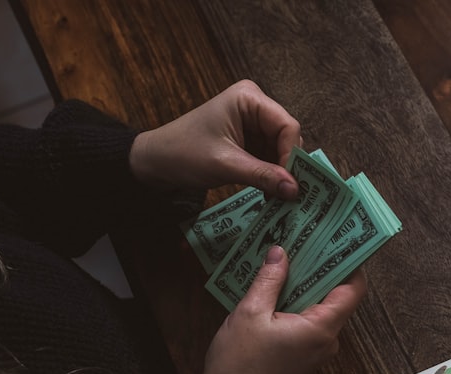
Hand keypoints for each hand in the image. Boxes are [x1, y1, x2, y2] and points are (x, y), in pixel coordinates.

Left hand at [129, 80, 300, 198]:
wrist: (155, 162)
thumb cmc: (183, 153)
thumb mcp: (225, 165)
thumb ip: (262, 175)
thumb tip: (295, 190)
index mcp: (248, 98)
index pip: (287, 125)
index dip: (291, 155)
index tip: (290, 184)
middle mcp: (254, 106)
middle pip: (287, 137)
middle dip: (287, 166)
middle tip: (287, 194)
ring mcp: (252, 123)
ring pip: (281, 150)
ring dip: (280, 174)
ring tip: (278, 197)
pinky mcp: (249, 139)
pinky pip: (270, 157)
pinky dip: (271, 176)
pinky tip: (269, 193)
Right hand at [197, 245, 366, 373]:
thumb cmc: (238, 364)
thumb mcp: (249, 313)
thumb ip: (269, 280)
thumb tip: (280, 251)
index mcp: (320, 329)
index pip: (353, 291)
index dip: (352, 264)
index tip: (341, 240)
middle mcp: (327, 340)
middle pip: (339, 296)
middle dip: (326, 268)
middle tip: (311, 239)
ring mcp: (317, 349)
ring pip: (323, 308)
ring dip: (310, 284)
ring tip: (294, 255)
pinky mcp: (305, 354)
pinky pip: (311, 320)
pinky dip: (301, 301)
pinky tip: (282, 284)